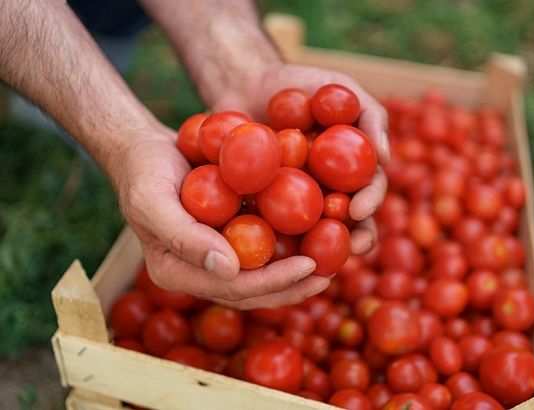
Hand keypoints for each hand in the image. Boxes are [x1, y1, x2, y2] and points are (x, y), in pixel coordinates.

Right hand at [115, 126, 329, 308]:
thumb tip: (230, 270)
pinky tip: (317, 237)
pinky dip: (288, 245)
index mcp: (179, 273)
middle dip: (291, 287)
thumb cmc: (144, 173)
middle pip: (251, 291)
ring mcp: (216, 255)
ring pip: (260, 274)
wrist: (145, 150)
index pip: (231, 289)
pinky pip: (261, 248)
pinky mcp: (229, 236)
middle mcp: (200, 271)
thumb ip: (185, 238)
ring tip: (331, 265)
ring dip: (295, 274)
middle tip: (328, 275)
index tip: (308, 266)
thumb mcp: (154, 202)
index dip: (272, 282)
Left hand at [213, 62, 389, 253]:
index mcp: (351, 170)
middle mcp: (329, 190)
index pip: (368, 192)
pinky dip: (272, 240)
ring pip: (311, 234)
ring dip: (317, 250)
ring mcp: (296, 201)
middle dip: (353, 238)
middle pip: (347, 222)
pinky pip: (269, 226)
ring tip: (313, 261)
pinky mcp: (263, 205)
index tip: (359, 209)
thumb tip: (385, 156)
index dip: (369, 203)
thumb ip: (370, 115)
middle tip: (349, 247)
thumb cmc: (301, 83)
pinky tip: (268, 253)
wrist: (248, 83)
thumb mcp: (341, 88)